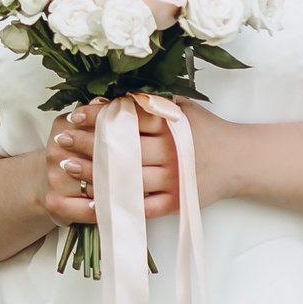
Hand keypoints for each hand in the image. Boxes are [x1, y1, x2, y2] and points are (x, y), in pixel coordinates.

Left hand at [42, 97, 214, 222]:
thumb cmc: (207, 131)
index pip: (129, 119)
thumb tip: (114, 97)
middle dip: (88, 143)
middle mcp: (172, 152)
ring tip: (68, 167)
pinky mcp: (177, 202)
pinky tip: (94, 202)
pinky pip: (143, 206)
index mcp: (172, 126)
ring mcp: (174, 179)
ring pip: (128, 177)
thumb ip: (153, 103)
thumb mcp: (184, 108)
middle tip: (61, 140)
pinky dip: (119, 204)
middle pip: (123, 148)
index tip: (75, 115)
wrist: (241, 161)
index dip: (99, 117)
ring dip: (96, 173)